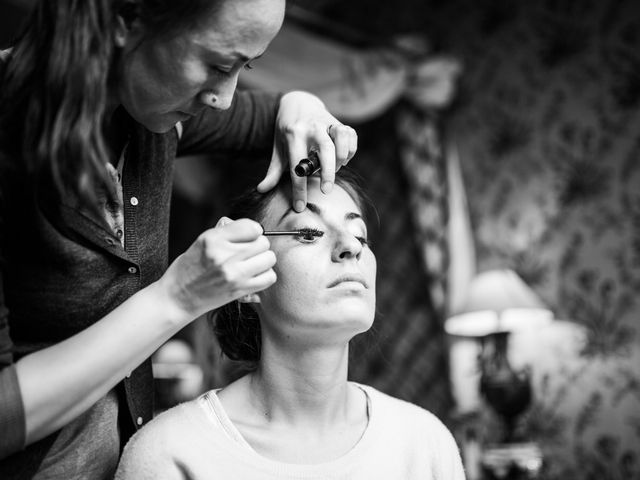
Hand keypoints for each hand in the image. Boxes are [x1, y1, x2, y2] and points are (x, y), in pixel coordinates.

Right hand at [157, 217, 275, 319]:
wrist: (178, 297)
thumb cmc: (190, 267)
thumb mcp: (202, 241)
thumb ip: (227, 233)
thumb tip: (254, 229)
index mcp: (213, 239)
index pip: (252, 227)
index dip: (253, 231)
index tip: (248, 237)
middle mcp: (224, 255)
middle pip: (263, 243)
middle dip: (258, 246)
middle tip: (248, 253)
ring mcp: (233, 274)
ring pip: (269, 258)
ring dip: (263, 261)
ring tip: (251, 264)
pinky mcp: (239, 290)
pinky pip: (269, 277)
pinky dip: (265, 276)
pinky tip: (253, 276)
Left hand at [256, 91, 357, 211]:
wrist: (298, 102)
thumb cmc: (287, 131)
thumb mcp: (278, 149)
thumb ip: (272, 171)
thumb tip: (261, 190)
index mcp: (293, 135)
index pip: (297, 166)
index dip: (298, 189)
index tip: (300, 206)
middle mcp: (311, 127)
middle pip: (325, 149)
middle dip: (328, 172)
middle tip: (326, 190)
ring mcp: (327, 122)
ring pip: (341, 138)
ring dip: (341, 157)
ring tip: (335, 168)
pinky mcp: (339, 121)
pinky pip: (350, 135)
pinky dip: (350, 149)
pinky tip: (343, 158)